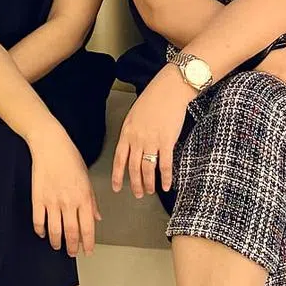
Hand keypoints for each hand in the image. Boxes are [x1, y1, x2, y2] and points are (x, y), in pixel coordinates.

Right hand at [29, 126, 100, 256]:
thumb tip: (97, 217)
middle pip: (72, 232)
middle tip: (72, 253)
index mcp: (84, 197)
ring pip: (55, 230)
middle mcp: (69, 202)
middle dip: (73, 247)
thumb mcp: (87, 178)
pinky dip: (40, 230)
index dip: (88, 242)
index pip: (88, 227)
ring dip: (57, 242)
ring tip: (58, 246)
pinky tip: (43, 234)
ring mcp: (52, 201)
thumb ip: (92, 201)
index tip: (88, 251)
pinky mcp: (37, 198)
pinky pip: (38, 220)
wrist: (50, 145)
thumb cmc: (70, 158)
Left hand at [112, 63, 194, 198]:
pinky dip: (166, 177)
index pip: (119, 159)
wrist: (169, 90)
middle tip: (137, 194)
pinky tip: (167, 186)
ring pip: (147, 169)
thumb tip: (133, 146)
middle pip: (133, 168)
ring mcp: (152, 141)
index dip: (117, 175)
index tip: (116, 187)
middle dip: (134, 184)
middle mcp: (137, 139)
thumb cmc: (153, 100)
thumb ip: (132, 132)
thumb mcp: (134, 115)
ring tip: (149, 192)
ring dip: (148, 183)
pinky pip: (165, 164)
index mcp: (127, 132)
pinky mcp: (167, 141)